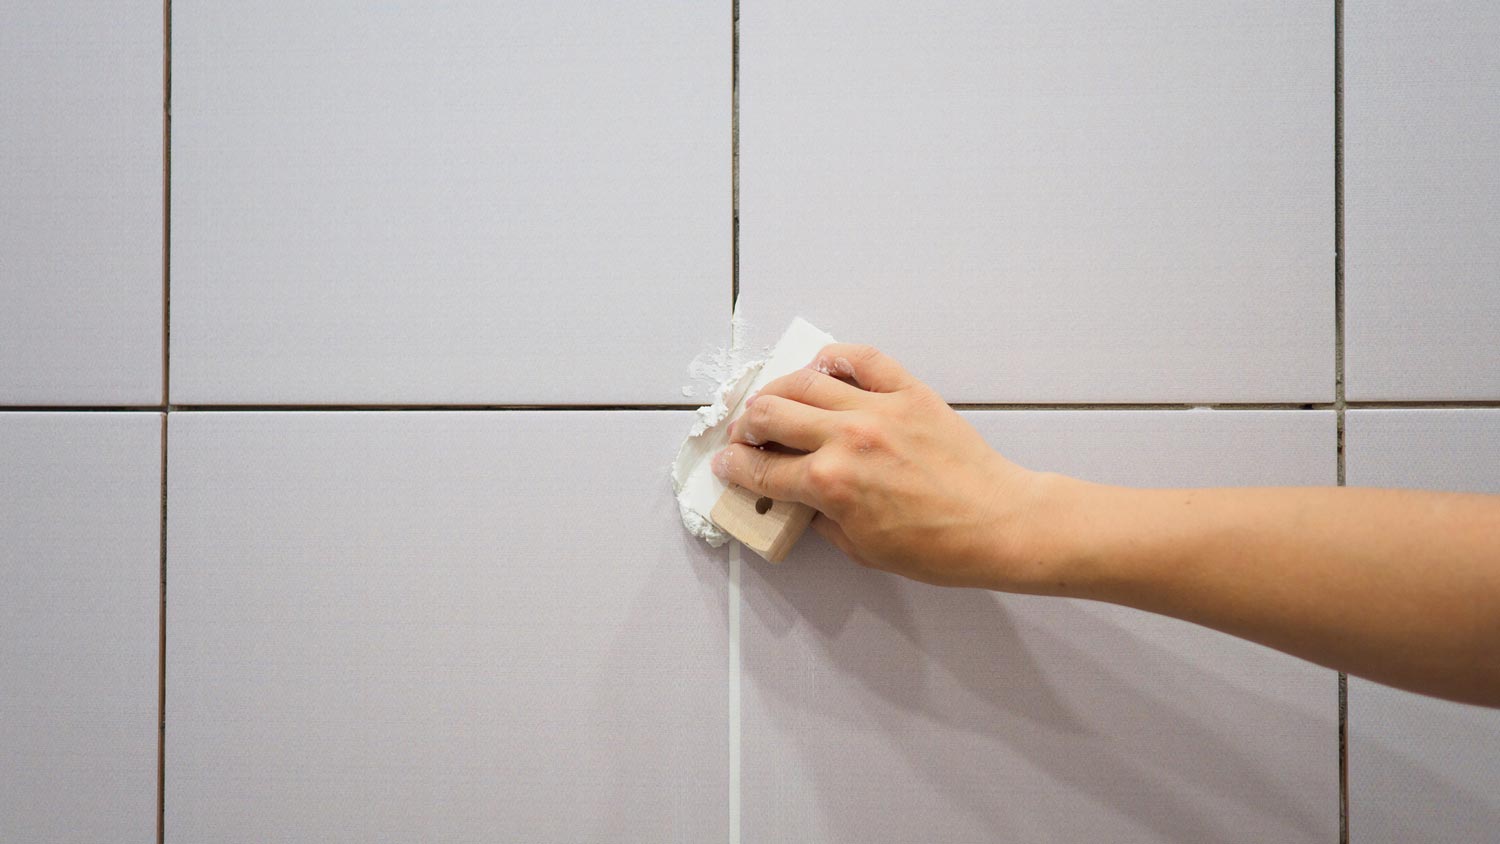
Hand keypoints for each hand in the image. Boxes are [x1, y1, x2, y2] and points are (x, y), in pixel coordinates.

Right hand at [712, 344, 1047, 589]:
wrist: (997, 524)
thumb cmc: (938, 547)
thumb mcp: (862, 549)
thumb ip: (822, 518)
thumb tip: (801, 498)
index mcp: (829, 485)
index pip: (761, 469)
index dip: (735, 467)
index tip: (726, 463)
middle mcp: (846, 440)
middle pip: (769, 415)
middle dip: (745, 425)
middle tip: (745, 434)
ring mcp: (878, 410)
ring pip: (804, 380)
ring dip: (776, 390)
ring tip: (773, 401)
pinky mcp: (909, 392)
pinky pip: (862, 359)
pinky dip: (835, 357)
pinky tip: (822, 368)